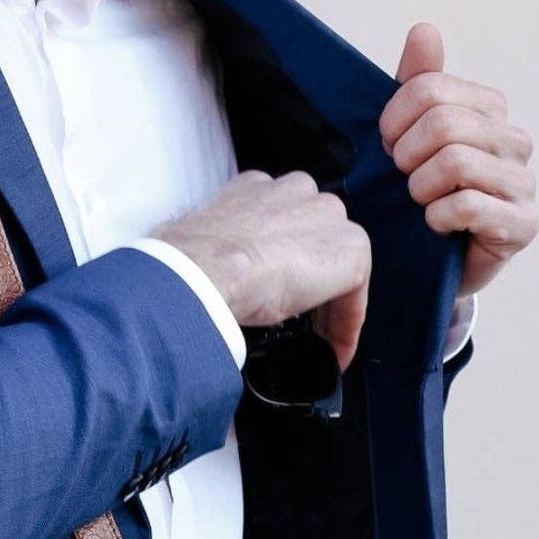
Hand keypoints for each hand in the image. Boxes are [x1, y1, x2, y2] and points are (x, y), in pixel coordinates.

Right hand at [151, 168, 372, 371]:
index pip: (281, 217)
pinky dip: (345, 325)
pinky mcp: (351, 251)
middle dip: (310, 276)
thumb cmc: (183, 261)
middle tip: (297, 320)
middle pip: (315, 236)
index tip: (273, 292)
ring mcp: (328, 217)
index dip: (281, 258)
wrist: (200, 271)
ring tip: (315, 339)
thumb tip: (202, 278)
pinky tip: (332, 351)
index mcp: (255, 187)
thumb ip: (215, 248)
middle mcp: (296, 191)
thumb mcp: (197, 241)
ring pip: (337, 262)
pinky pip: (354, 294)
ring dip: (329, 301)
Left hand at [380, 23, 537, 308]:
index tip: (386, 143)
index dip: (394, 118)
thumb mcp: (408, 134)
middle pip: (444, 123)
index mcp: (489, 109)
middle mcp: (514, 140)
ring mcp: (523, 182)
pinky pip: (468, 205)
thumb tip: (424, 30)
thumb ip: (417, 81)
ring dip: (419, 188)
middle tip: (399, 177)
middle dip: (405, 155)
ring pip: (456, 163)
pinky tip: (434, 225)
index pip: (430, 88)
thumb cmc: (420, 192)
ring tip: (418, 202)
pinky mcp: (523, 224)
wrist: (428, 261)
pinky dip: (437, 216)